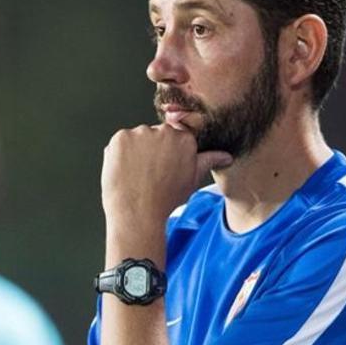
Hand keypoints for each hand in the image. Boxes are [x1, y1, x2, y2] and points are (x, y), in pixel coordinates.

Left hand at [101, 125, 231, 229]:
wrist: (139, 213)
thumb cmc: (166, 199)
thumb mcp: (192, 180)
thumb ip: (208, 161)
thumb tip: (226, 156)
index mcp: (184, 139)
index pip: (174, 137)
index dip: (166, 154)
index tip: (161, 167)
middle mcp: (165, 131)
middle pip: (155, 135)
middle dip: (151, 150)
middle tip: (148, 173)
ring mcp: (141, 133)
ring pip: (136, 138)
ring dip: (134, 151)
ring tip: (136, 174)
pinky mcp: (121, 137)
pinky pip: (119, 142)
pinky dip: (119, 154)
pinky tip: (125, 171)